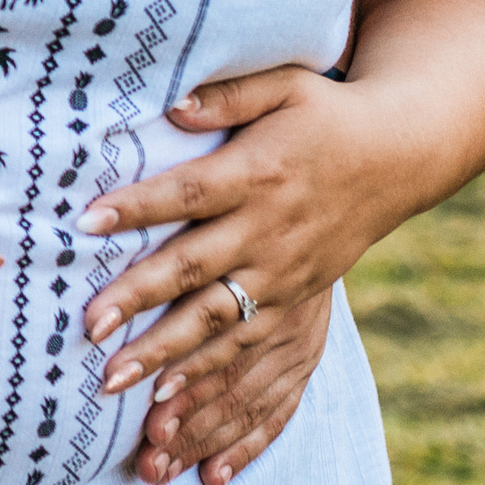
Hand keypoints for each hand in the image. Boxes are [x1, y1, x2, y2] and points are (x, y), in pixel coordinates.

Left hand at [72, 65, 417, 456]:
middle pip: (193, 269)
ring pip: (217, 322)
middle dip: (138, 299)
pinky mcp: (295, 301)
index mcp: (256, 174)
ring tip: (114, 380)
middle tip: (88, 327)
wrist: (399, 158)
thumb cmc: (326, 113)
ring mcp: (283, 274)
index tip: (85, 221)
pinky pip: (249, 347)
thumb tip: (173, 105)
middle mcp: (267, 230)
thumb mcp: (285, 86)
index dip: (137, 207)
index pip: (186, 194)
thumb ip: (227, 96)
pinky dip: (211, 375)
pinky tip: (170, 398)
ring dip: (165, 352)